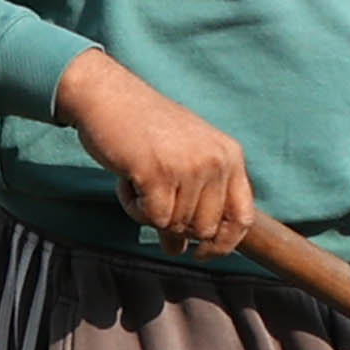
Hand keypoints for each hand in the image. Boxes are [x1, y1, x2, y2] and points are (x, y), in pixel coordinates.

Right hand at [55, 49, 252, 259]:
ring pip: (176, 225)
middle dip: (175, 225)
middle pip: (205, 229)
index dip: (224, 243)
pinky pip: (152, 219)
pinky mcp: (158, 174)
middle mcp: (216, 161)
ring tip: (139, 179)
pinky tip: (127, 179)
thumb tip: (182, 250)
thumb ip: (192, 201)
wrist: (107, 96)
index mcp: (230, 156)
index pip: (242, 217)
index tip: (202, 253)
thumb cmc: (144, 129)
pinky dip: (133, 207)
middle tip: (152, 197)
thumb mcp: (183, 159)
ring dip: (149, 212)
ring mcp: (189, 167)